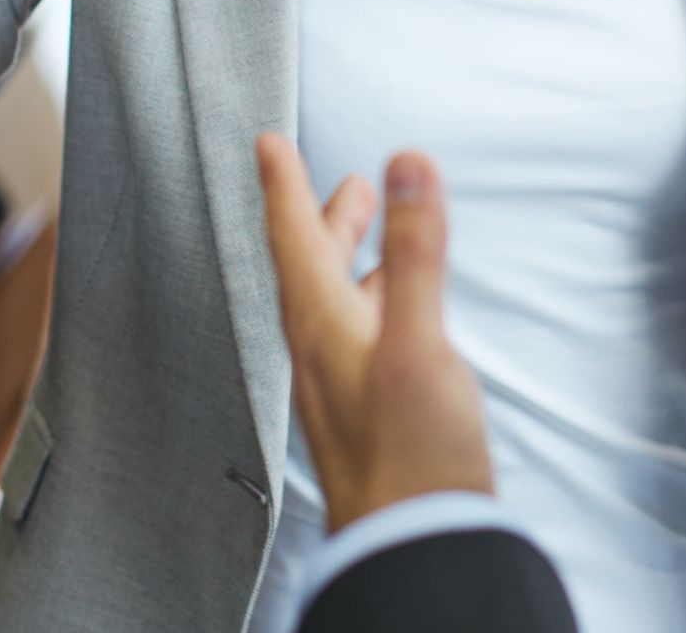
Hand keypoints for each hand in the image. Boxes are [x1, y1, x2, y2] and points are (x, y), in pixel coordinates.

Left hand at [255, 134, 493, 530]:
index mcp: (321, 325)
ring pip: (336, 296)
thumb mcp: (419, 339)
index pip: (292, 237)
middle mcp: (322, 348)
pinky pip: (360, 328)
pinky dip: (375, 294)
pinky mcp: (369, 405)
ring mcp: (344, 379)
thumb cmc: (412, 454)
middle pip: (312, 264)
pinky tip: (398, 303)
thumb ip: (415, 252)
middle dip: (324, 214)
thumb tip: (407, 164)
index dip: (282, 184)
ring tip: (372, 222)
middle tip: (340, 177)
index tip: (266, 141)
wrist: (413, 545)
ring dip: (351, 252)